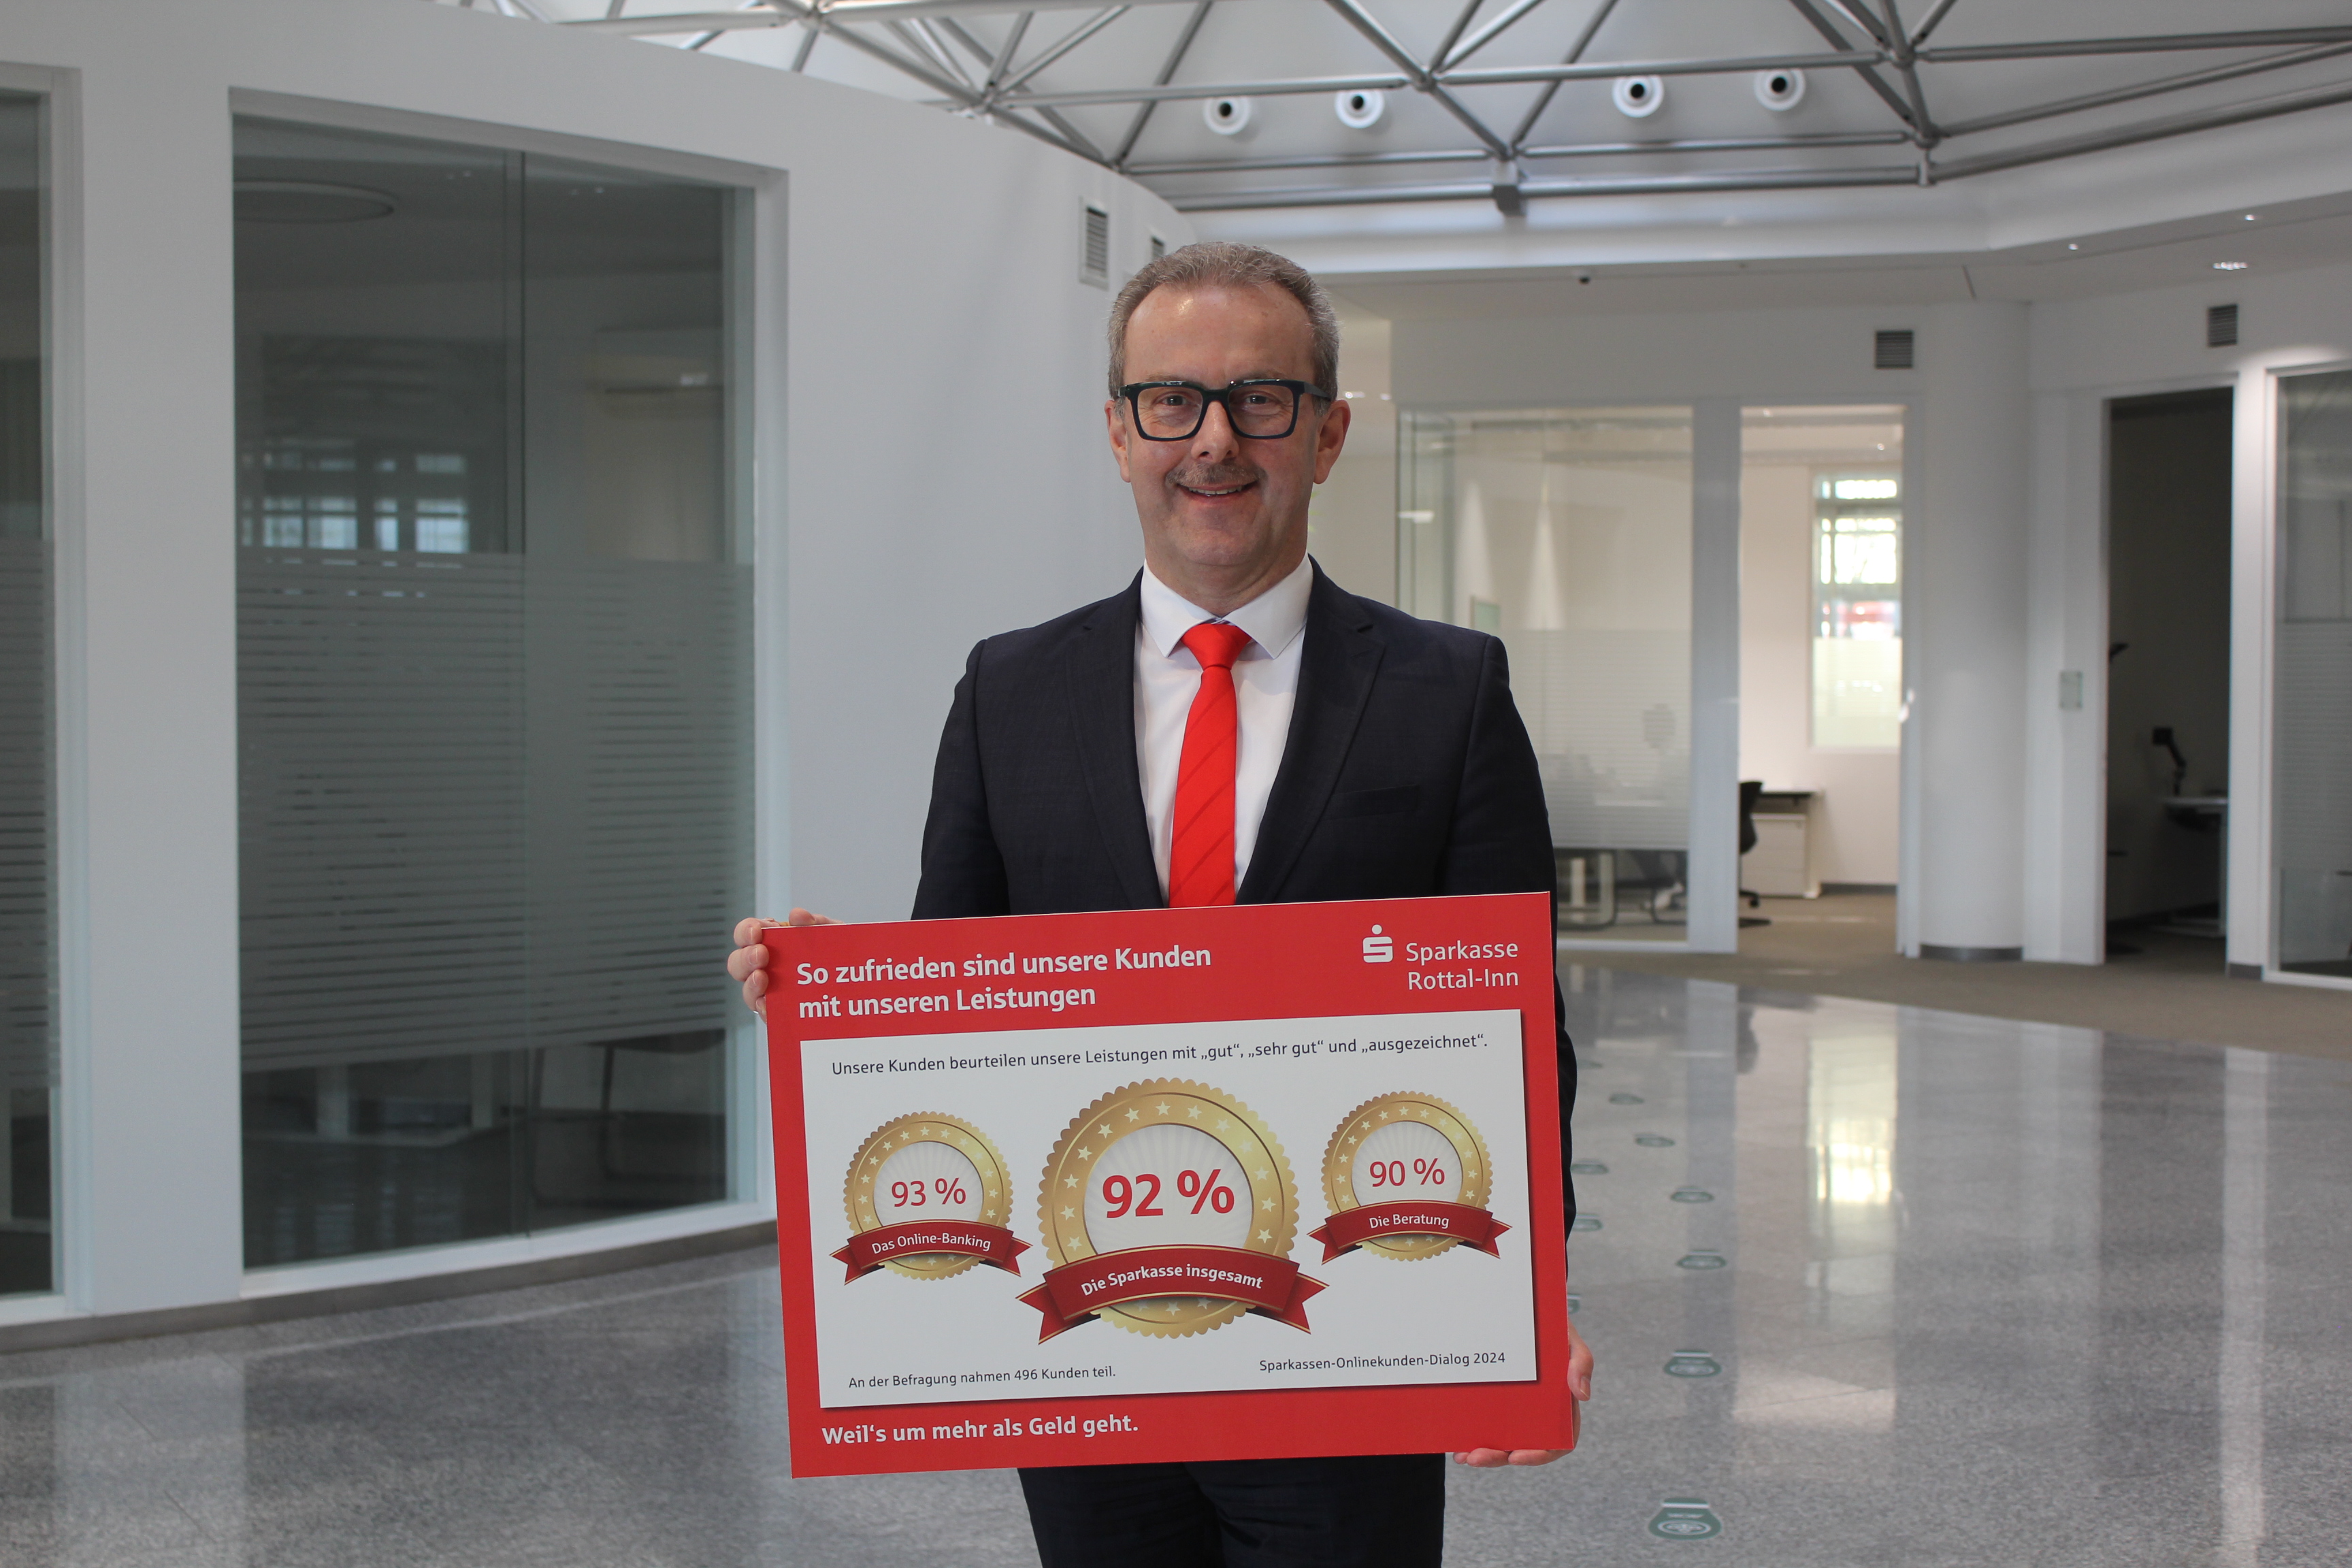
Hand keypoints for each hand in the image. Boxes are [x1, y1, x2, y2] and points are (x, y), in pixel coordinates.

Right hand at [727, 909, 838, 1017]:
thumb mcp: (835, 935)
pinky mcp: (781, 1014)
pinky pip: (765, 1015)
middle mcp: (766, 967)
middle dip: (745, 957)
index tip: (758, 931)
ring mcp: (771, 991)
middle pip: (738, 963)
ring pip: (747, 991)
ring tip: (762, 979)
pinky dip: (765, 1010)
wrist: (858, 981)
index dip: (746, 931)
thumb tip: (798, 915)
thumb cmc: (839, 955)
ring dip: (751, 984)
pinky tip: (769, 1005)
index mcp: (774, 942)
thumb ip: (818, 923)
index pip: (748, 933)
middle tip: (761, 954)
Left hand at [1452, 1311, 1591, 1466]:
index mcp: (1560, 1405)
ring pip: (1503, 1441)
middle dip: (1500, 1457)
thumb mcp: (1568, 1337)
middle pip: (1524, 1446)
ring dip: (1483, 1453)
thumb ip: (1581, 1361)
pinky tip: (1456, 1444)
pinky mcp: (1494, 1400)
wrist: (1519, 1307)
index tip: (1517, 1456)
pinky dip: (1472, 1436)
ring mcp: (1515, 1408)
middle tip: (1475, 1457)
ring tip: (1463, 1455)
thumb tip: (1583, 1394)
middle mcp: (1538, 1412)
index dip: (1540, 1454)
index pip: (1559, 1440)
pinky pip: (1485, 1424)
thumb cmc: (1549, 1325)